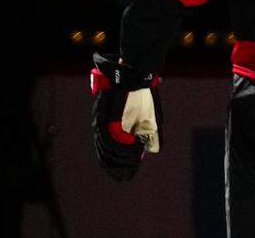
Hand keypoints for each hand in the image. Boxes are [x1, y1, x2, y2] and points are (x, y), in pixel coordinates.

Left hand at [90, 52, 162, 180]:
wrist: (137, 75)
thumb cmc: (142, 95)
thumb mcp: (149, 117)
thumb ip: (150, 134)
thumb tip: (153, 151)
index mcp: (110, 129)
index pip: (107, 155)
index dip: (115, 169)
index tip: (126, 177)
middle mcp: (101, 127)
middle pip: (105, 157)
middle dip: (119, 168)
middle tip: (131, 173)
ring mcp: (101, 122)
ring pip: (109, 150)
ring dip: (125, 157)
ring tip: (138, 155)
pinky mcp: (104, 117)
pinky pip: (111, 138)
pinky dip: (125, 146)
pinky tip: (136, 145)